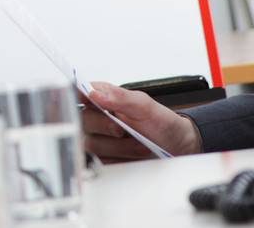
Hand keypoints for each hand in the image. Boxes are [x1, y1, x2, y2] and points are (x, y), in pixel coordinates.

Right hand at [82, 82, 201, 160]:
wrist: (176, 146)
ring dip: (119, 147)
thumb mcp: (145, 105)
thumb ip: (120, 97)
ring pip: (92, 144)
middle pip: (83, 121)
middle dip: (107, 128)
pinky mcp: (104, 157)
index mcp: (102, 96)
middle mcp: (96, 116)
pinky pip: (101, 161)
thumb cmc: (160, 122)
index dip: (77, 97)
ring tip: (139, 144)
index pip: (78, 92)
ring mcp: (98, 138)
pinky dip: (121, 159)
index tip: (90, 103)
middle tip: (124, 129)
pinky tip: (132, 155)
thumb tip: (94, 94)